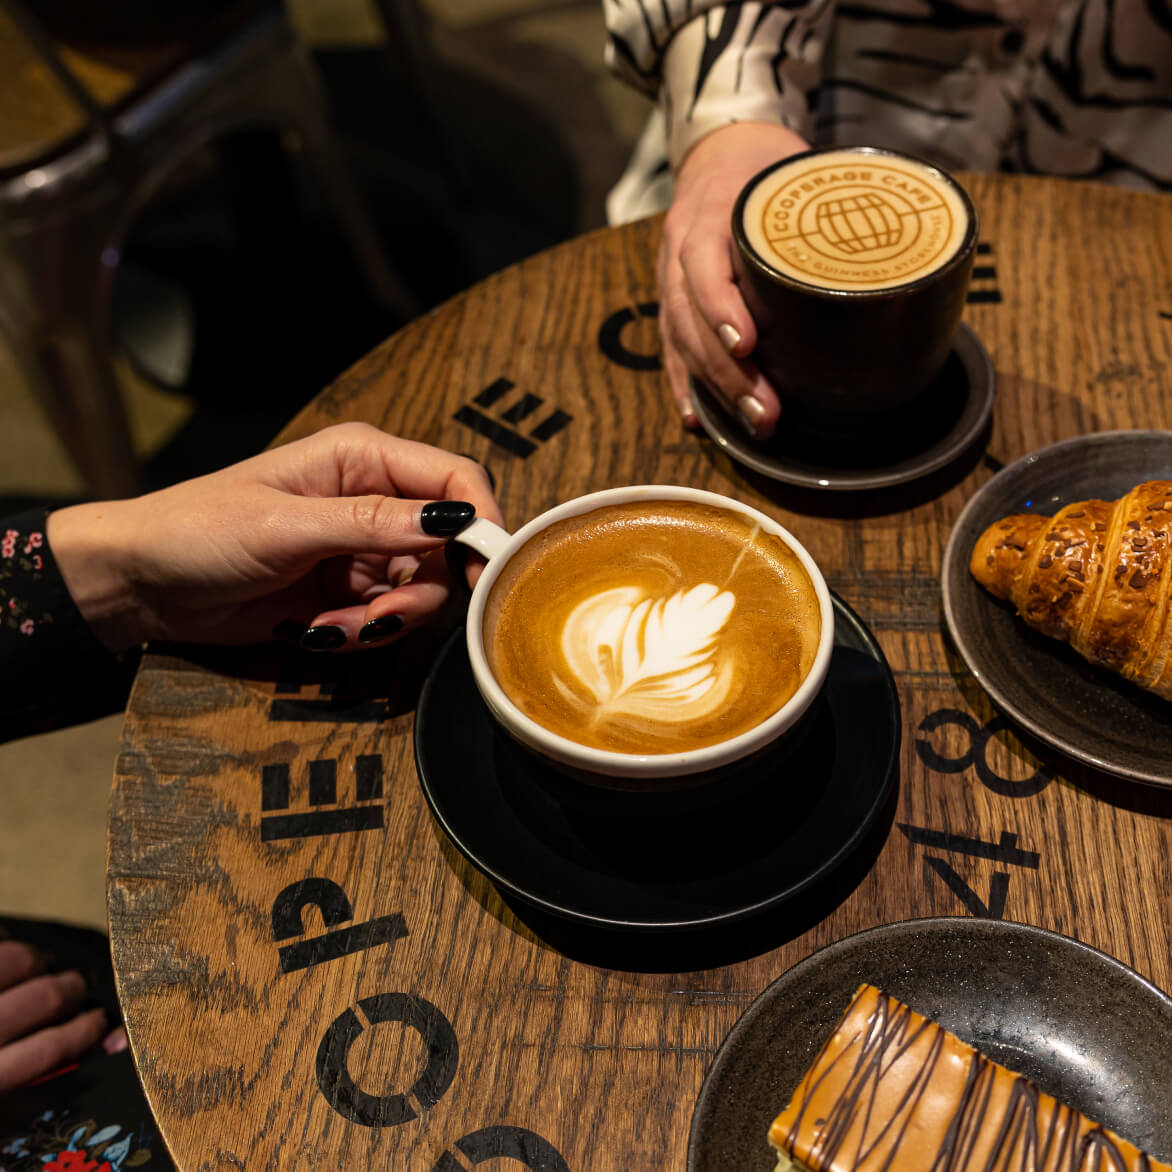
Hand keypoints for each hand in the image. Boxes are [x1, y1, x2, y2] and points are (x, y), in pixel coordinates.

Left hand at [0, 941, 104, 1092]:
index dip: (86, 1031)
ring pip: (22, 958)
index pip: (51, 1049)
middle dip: (74, 988)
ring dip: (40, 960)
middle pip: (48, 996)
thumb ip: (23, 1077)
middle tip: (78, 987)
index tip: (101, 1023)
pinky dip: (8, 940)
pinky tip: (9, 954)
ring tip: (41, 966)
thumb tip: (83, 1054)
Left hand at [48, 423, 503, 651]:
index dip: (481, 523)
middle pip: (447, 548)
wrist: (142, 584)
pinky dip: (357, 636)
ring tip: (329, 629)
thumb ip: (373, 523)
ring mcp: (361, 550)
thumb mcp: (286, 526)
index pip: (455, 478)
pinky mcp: (347, 592)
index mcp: (363, 459)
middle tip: (378, 616)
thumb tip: (454, 519)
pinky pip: (385, 620)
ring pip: (420, 591)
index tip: (482, 572)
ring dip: (382, 621)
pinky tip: (313, 632)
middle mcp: (374, 501)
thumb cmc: (198, 530)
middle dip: (418, 591)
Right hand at [659, 121, 809, 440]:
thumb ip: (833, 208)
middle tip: (766, 411)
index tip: (747, 343)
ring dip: (716, 389)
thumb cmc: (768, 167)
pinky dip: (684, 386)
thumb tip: (907, 252)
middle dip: (728, 372)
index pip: (703, 265)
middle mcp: (683, 250)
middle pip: (692, 320)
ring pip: (682, 341)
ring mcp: (672, 279)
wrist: (722, 149)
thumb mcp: (795, 174)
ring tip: (754, 422)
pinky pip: (671, 349)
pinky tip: (697, 419)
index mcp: (711, 215)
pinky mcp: (673, 302)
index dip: (721, 308)